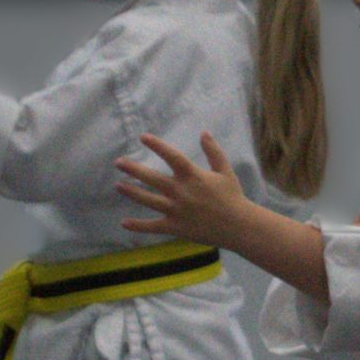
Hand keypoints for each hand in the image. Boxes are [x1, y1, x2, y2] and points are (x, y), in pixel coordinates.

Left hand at [115, 132, 255, 246]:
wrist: (241, 227)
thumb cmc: (234, 198)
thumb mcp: (225, 172)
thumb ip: (213, 152)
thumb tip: (204, 132)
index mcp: (192, 176)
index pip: (170, 156)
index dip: (156, 145)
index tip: (143, 137)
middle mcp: (181, 192)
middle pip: (151, 178)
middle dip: (133, 169)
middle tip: (118, 163)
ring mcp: (176, 210)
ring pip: (148, 200)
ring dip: (131, 192)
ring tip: (119, 185)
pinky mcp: (176, 227)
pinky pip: (153, 226)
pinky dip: (138, 226)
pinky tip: (124, 223)